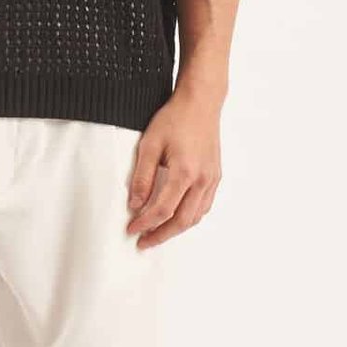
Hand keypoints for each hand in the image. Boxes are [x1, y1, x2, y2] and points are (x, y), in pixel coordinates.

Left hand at [126, 84, 221, 247]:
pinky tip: (176, 217)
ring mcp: (212, 179)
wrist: (201, 103)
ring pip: (195, 216)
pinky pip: (204, 206)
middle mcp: (202, 180)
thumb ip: (142, 177)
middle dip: (161, 235)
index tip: (131, 229)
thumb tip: (135, 204)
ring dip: (176, 229)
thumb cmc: (174, 119)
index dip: (145, 223)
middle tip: (144, 242)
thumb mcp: (149, 144)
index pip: (163, 210)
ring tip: (157, 233)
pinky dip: (189, 217)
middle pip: (182, 220)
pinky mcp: (215, 176)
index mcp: (184, 172)